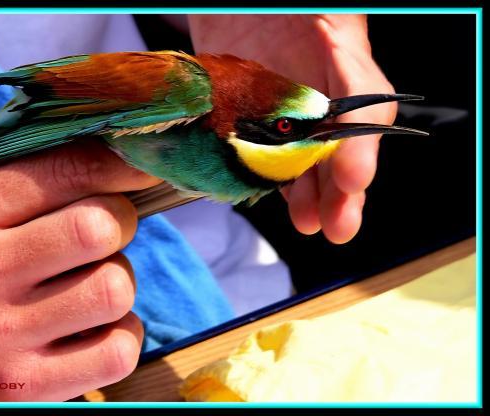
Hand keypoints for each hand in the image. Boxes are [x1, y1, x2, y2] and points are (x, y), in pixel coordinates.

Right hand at [0, 140, 159, 400]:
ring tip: (90, 286)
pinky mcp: (26, 389)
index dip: (122, 165)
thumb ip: (34, 189)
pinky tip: (94, 331)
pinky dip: (122, 336)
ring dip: (118, 283)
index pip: (67, 171)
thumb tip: (123, 162)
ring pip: (115, 289)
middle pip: (99, 228)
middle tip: (105, 235)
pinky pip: (117, 351)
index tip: (146, 169)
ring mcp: (1, 337)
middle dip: (120, 225)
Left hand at [189, 14, 396, 242]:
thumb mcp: (323, 15)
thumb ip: (338, 42)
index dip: (359, 148)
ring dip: (306, 196)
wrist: (237, 3)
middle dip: (338, 193)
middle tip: (337, 226)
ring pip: (301, 161)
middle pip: (336, 150)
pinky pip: (259, 153)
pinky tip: (266, 195)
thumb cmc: (290, 7)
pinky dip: (264, 177)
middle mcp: (318, 95)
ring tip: (308, 223)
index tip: (352, 179)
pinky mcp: (248, 120)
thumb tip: (352, 74)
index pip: (362, 108)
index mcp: (344, 63)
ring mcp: (282, 111)